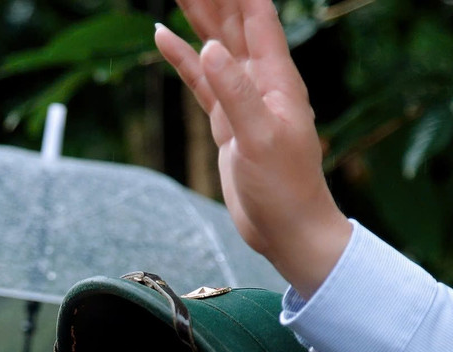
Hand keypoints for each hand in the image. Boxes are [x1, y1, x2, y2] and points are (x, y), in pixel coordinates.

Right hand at [155, 0, 349, 296]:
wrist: (289, 230)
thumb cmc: (285, 189)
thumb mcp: (259, 139)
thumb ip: (236, 93)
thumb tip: (212, 48)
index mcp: (277, 79)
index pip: (256, 16)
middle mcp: (262, 81)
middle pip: (233, 23)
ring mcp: (243, 100)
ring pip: (216, 46)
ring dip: (196, 17)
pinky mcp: (228, 122)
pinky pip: (202, 81)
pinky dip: (183, 59)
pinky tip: (163, 38)